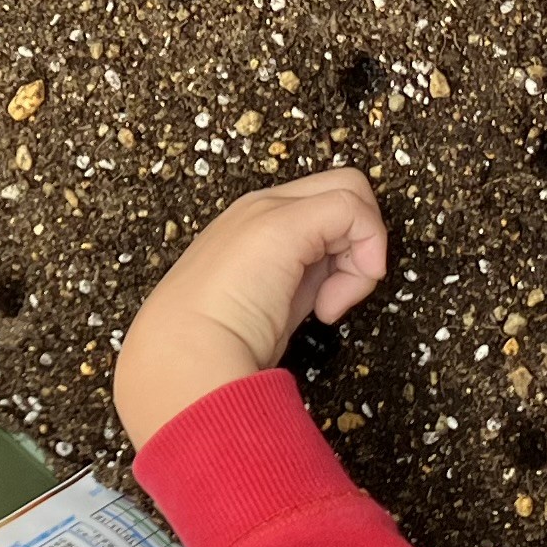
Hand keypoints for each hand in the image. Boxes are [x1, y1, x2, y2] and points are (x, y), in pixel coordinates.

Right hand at [113, 169, 386, 446]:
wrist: (182, 359)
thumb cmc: (213, 350)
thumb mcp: (266, 309)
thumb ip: (295, 289)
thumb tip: (329, 296)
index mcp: (250, 226)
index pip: (322, 210)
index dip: (343, 248)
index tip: (326, 305)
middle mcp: (259, 208)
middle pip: (341, 187)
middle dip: (361, 237)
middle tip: (338, 294)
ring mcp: (268, 209)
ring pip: (351, 191)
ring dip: (363, 252)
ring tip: (330, 304)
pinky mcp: (283, 222)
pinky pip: (354, 210)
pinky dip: (365, 257)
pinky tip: (331, 304)